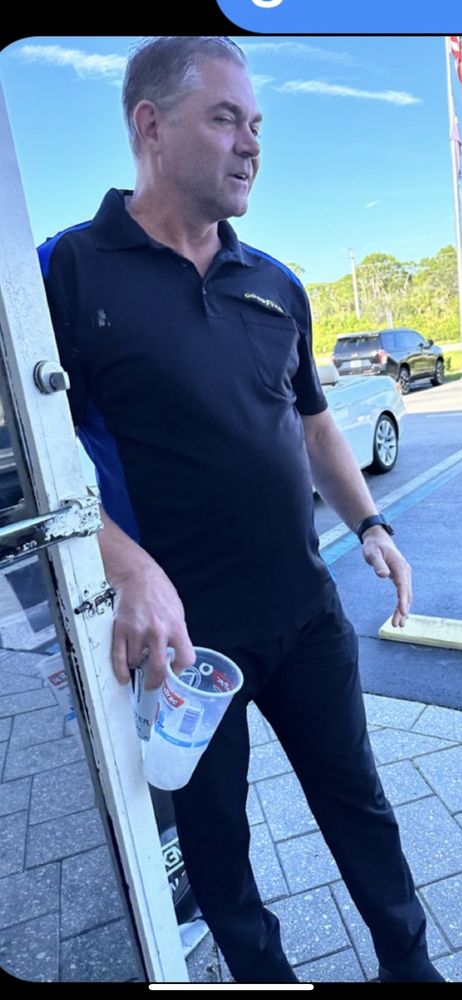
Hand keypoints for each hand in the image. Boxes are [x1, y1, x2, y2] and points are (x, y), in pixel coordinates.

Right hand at [111, 559, 195, 689]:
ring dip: (137, 666)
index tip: (174, 673)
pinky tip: (124, 675)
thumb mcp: (177, 612)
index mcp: (176, 627)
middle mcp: (158, 631)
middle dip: (155, 681)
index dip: (180, 670)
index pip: (185, 659)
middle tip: (153, 684)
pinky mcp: (121, 630)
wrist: (137, 576)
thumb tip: (175, 654)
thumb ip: (176, 634)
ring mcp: (138, 632)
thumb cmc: (158, 591)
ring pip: (136, 663)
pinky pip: (119, 658)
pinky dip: (121, 670)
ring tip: (139, 660)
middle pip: (159, 669)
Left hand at [361, 526, 411, 626]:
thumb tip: (384, 575)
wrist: (377, 539)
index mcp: (400, 567)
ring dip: (403, 610)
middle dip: (402, 610)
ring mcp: (403, 576)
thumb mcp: (373, 553)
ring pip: (406, 595)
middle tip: (396, 624)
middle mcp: (405, 572)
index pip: (403, 586)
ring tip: (398, 624)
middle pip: (406, 594)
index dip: (403, 600)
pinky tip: (400, 614)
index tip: (402, 612)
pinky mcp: (399, 578)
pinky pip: (403, 593)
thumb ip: (378, 564)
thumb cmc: (374, 546)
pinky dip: (402, 604)